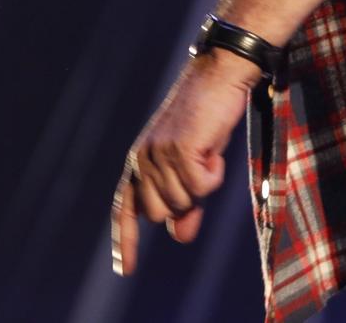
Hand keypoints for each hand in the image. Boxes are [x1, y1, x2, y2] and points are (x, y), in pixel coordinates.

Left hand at [110, 50, 262, 275]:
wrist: (221, 75)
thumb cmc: (208, 118)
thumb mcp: (195, 163)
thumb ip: (186, 201)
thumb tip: (179, 238)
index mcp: (139, 161)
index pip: (125, 208)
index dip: (125, 240)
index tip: (124, 270)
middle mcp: (142, 159)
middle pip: (161, 212)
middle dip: (188, 200)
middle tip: (203, 165)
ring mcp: (158, 154)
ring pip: (183, 201)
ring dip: (204, 182)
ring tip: (208, 150)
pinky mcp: (179, 149)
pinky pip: (201, 187)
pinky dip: (215, 173)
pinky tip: (215, 148)